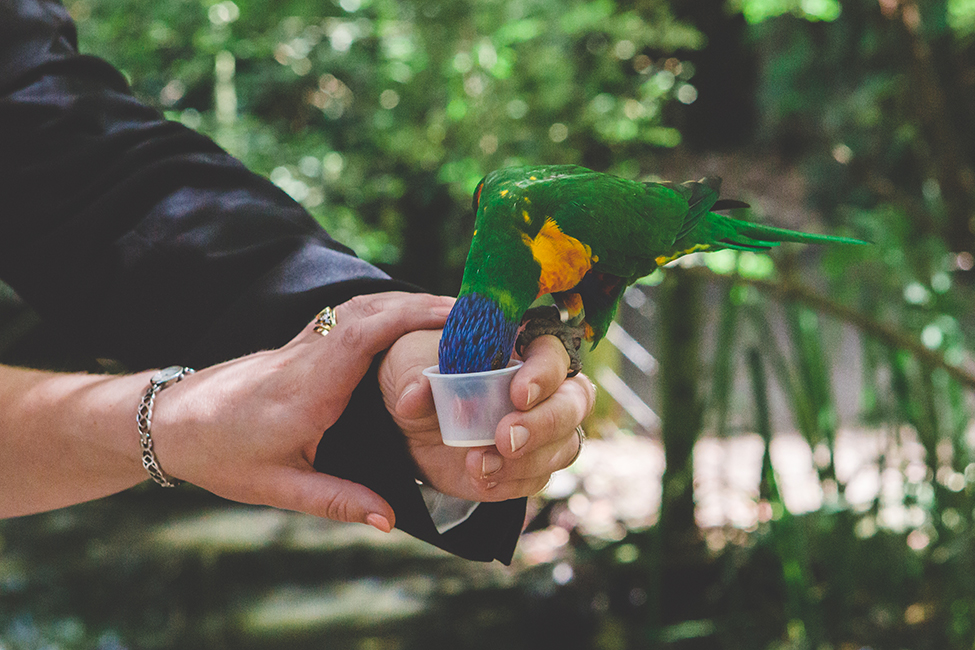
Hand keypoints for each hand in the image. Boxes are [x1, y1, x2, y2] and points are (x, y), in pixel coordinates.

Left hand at [151, 292, 453, 530]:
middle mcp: (308, 355)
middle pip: (371, 308)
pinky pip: (350, 316)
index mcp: (308, 387)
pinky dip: (386, 311)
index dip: (412, 317)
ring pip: (360, 306)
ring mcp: (303, 343)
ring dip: (406, 303)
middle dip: (424, 304)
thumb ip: (338, 500)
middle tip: (475, 316)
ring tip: (453, 317)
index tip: (458, 318)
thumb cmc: (222, 454)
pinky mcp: (302, 344)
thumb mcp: (279, 486)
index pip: (364, 334)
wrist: (171, 423)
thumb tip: (389, 517)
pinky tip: (408, 323)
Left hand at [378, 330, 595, 501]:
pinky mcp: (525, 466)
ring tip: (479, 463)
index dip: (544, 374)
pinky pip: (538, 478)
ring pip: (565, 446)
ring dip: (528, 460)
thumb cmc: (415, 372)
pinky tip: (480, 477)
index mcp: (520, 349)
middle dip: (545, 423)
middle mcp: (541, 389)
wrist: (403, 420)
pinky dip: (512, 482)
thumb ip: (415, 375)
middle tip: (506, 437)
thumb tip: (414, 398)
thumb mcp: (406, 362)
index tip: (517, 394)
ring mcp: (539, 430)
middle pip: (574, 403)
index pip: (554, 354)